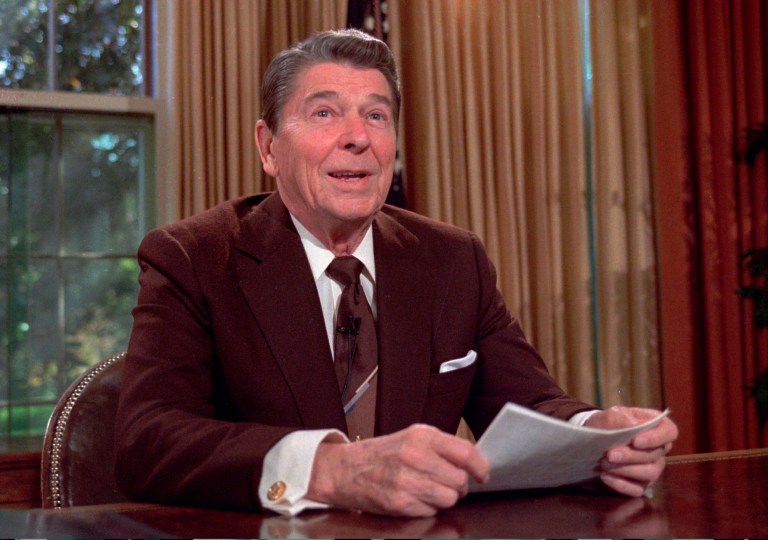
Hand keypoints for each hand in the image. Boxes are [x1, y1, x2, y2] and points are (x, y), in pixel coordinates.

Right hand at [306, 423, 489, 515]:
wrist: (344, 470)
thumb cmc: (381, 453)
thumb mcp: (411, 437)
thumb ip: (441, 446)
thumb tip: (473, 461)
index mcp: (421, 436)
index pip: (466, 452)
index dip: (480, 466)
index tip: (482, 474)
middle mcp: (415, 456)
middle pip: (460, 480)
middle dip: (459, 485)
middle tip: (447, 483)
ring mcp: (407, 481)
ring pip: (449, 498)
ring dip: (444, 498)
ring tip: (429, 490)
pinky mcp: (400, 503)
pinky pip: (432, 511)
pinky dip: (428, 508)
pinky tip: (414, 497)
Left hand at [585, 406, 678, 496]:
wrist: (595, 438)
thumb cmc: (609, 423)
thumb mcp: (612, 415)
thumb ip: (623, 418)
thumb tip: (636, 426)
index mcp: (657, 427)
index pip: (670, 432)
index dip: (656, 438)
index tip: (635, 441)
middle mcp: (659, 449)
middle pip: (655, 456)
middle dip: (631, 456)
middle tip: (610, 454)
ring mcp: (652, 468)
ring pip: (650, 474)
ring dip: (626, 470)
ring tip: (604, 464)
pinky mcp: (641, 484)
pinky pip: (637, 490)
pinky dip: (620, 484)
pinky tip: (605, 476)